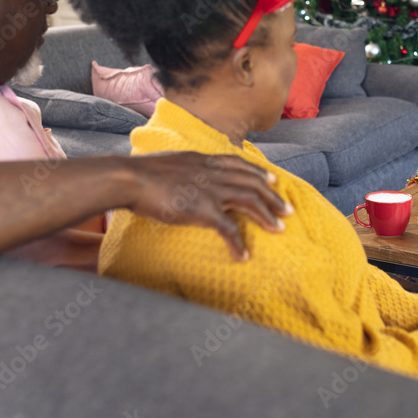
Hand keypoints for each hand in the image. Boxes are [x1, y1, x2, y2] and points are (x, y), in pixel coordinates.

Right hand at [125, 152, 291, 260]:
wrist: (130, 179)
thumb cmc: (140, 173)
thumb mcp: (168, 163)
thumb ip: (182, 168)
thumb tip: (180, 173)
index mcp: (203, 160)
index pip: (238, 163)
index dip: (258, 171)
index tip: (273, 179)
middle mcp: (212, 173)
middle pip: (252, 183)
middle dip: (273, 197)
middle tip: (288, 210)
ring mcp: (210, 191)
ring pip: (249, 202)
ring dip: (267, 216)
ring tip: (280, 229)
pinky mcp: (202, 211)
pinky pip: (228, 230)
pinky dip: (238, 244)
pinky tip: (243, 256)